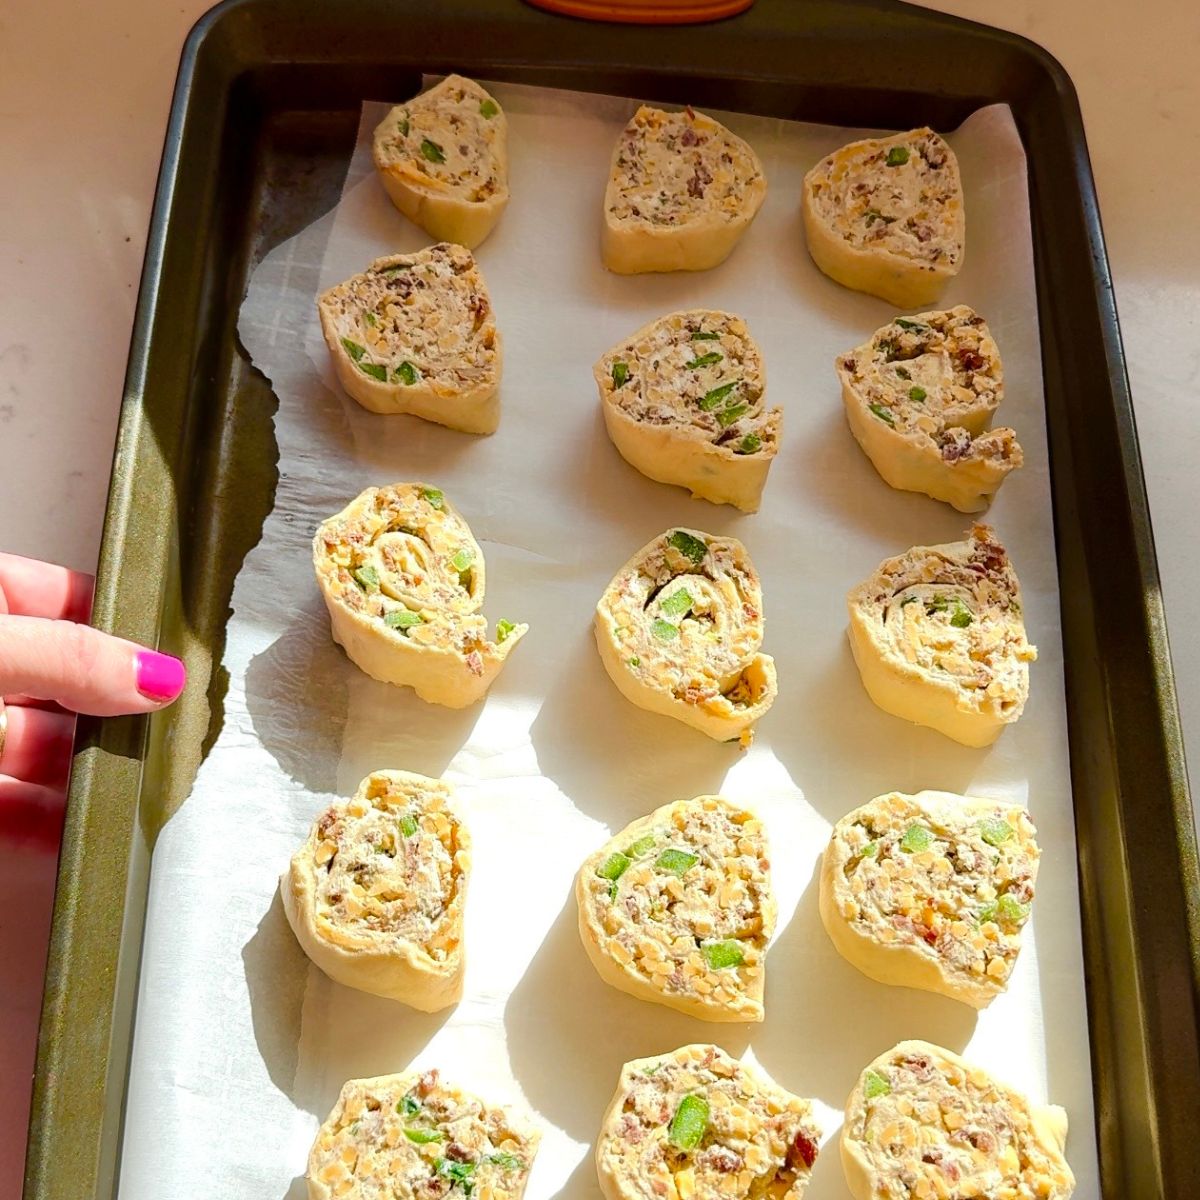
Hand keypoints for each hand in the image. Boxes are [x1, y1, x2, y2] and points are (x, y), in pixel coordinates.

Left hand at [0, 552, 185, 844]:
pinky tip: (91, 829)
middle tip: (169, 728)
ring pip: (48, 749)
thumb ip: (68, 657)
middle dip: (118, 711)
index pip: (69, 600)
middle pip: (70, 682)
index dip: (125, 626)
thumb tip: (159, 673)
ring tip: (141, 786)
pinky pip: (18, 809)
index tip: (179, 655)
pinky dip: (54, 825)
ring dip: (92, 772)